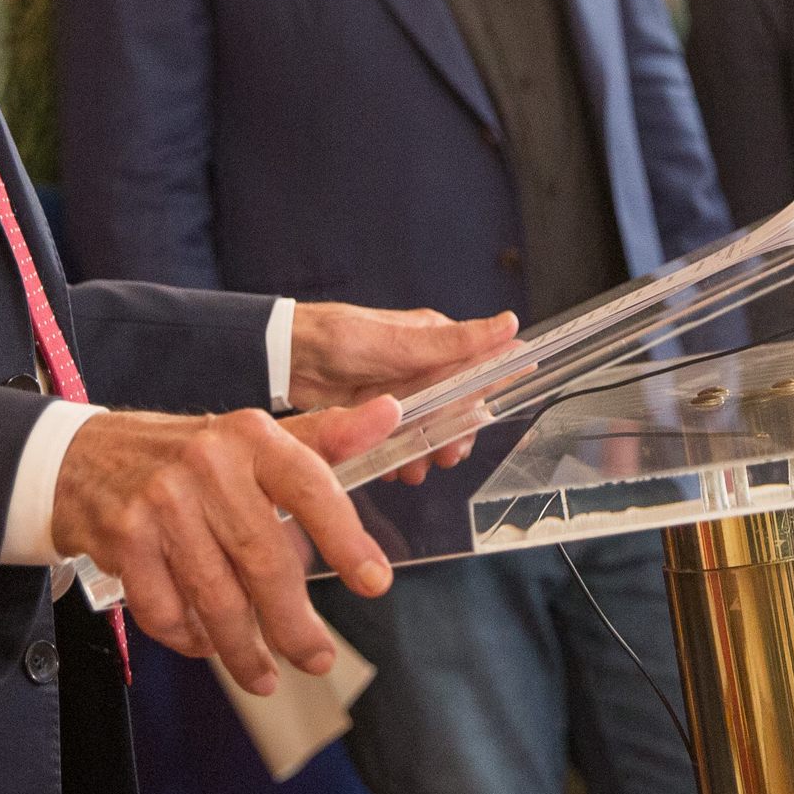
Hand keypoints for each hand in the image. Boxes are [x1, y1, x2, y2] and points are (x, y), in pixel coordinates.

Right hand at [46, 402, 401, 694]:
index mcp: (251, 437)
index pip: (310, 487)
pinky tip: (205, 644)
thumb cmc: (185, 455)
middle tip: (317, 657)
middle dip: (294, 622)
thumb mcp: (252, 439)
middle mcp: (207, 463)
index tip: (374, 583)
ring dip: (244, 649)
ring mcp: (161, 502)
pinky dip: (189, 638)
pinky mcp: (124, 538)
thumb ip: (324, 437)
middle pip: (264, 560)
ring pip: (217, 596)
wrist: (81, 458)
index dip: (345, 538)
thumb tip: (391, 415)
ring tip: (266, 676)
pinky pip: (167, 610)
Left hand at [288, 304, 516, 483]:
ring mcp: (400, 392)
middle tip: (447, 456)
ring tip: (414, 468)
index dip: (485, 400)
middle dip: (454, 436)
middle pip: (456, 409)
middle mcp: (422, 367)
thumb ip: (454, 343)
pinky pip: (400, 440)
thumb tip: (508, 324)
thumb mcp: (400, 344)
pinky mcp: (378, 414)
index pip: (478, 372)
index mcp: (435, 341)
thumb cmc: (340, 338)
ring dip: (426, 452)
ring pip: (429, 429)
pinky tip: (391, 466)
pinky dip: (399, 455)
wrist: (285, 358)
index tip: (483, 424)